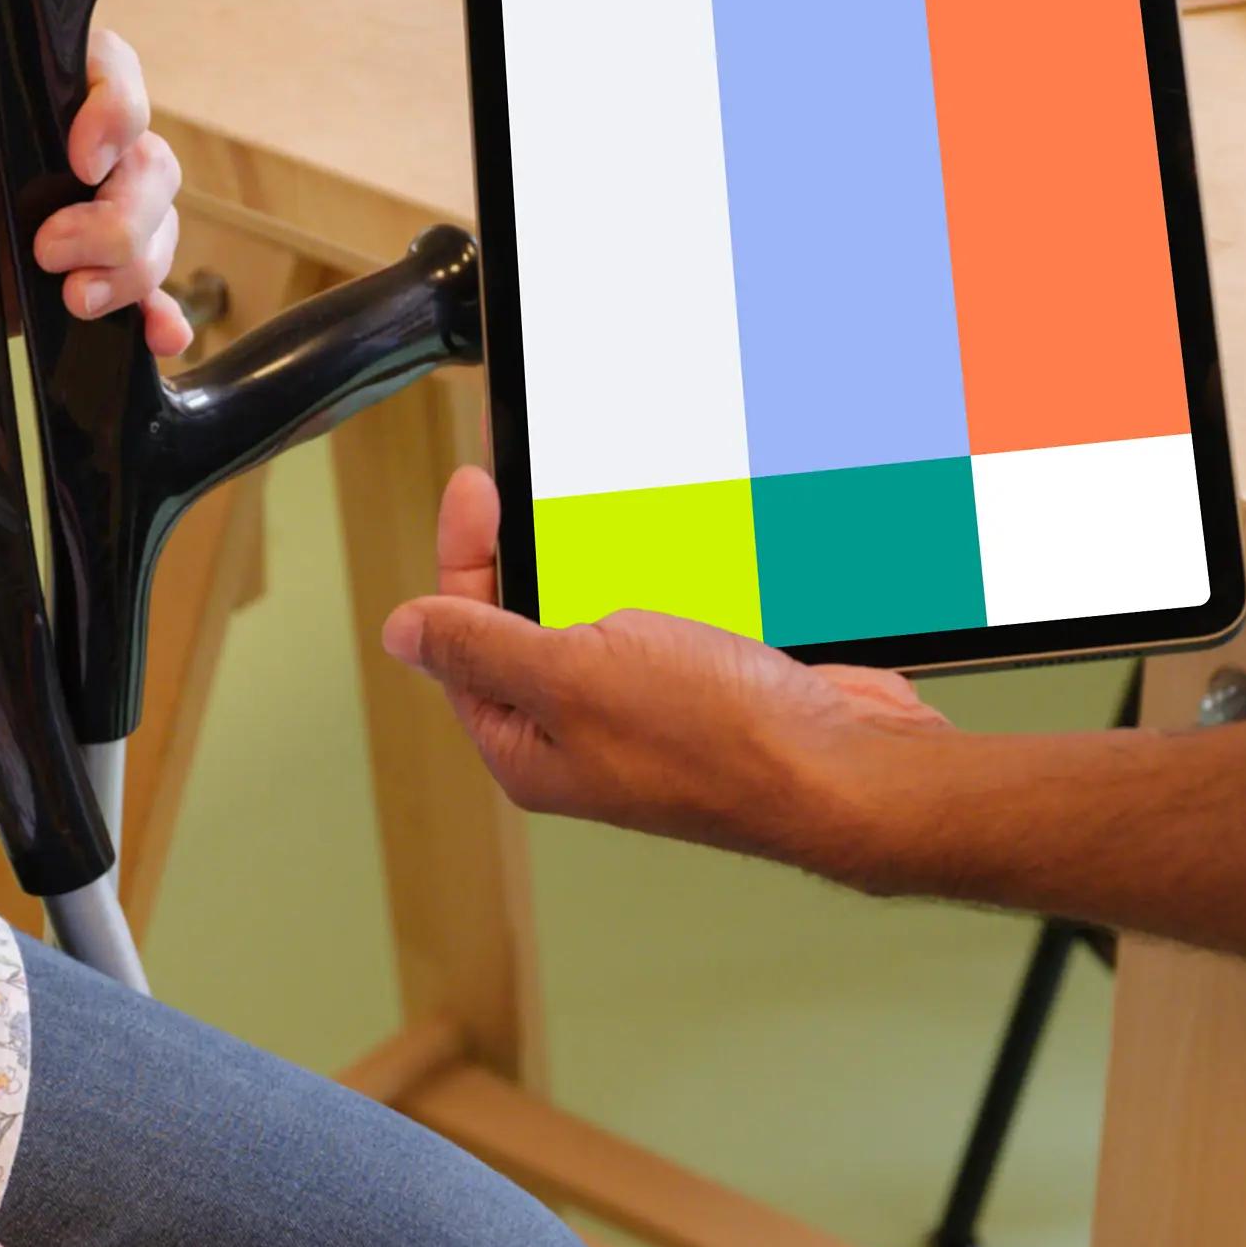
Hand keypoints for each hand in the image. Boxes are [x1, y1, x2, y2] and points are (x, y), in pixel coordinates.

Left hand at [28, 26, 190, 353]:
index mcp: (7, 105)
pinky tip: (160, 338)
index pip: (99, 70)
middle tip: (54, 252)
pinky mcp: (73, 285)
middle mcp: (56, 156)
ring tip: (76, 301)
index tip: (84, 159)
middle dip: (122, 216)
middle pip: (147, 165)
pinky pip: (143, 298)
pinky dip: (159, 318)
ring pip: (156, 230)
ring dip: (135, 269)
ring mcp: (74, 222)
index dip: (115, 107)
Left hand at [378, 466, 956, 865]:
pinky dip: (662, 575)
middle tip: (529, 479)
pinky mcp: (707, 689)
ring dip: (602, 557)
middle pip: (526, 623)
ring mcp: (647, 713)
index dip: (462, 555)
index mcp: (529, 746)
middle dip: (527, 549)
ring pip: (602, 615)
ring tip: (605, 504)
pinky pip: (666, 618)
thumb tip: (401, 632)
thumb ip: (482, 648)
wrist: (844, 767)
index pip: (463, 638)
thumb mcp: (572, 677)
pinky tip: (674, 542)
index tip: (477, 486)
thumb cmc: (719, 743)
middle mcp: (581, 736)